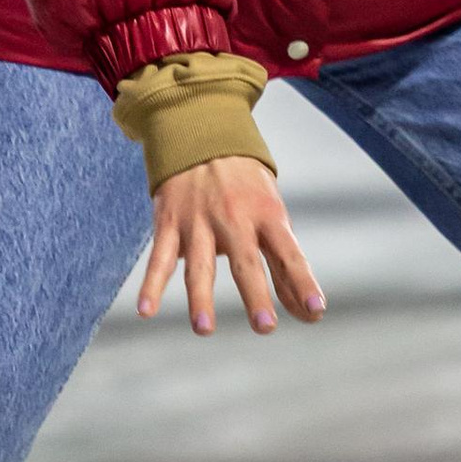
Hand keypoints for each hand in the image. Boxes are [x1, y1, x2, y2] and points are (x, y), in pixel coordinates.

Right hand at [137, 156, 325, 337]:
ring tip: (204, 328)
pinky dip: (151, 285)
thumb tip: (306, 311)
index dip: (303, 282)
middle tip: (265, 327)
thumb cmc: (246, 187)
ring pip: (200, 265)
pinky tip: (145, 310)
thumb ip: (285, 262)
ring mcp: (199, 221)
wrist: (201, 133)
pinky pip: (160, 258)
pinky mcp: (169, 223)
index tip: (315, 310)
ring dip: (200, 298)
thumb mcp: (272, 212)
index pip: (290, 254)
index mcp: (267, 215)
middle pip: (246, 263)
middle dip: (256, 295)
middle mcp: (234, 218)